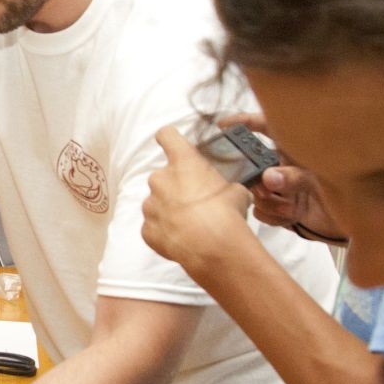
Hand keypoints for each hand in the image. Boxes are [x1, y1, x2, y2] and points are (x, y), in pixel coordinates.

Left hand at [141, 127, 253, 275]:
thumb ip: (225, 186)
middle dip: (176, 186)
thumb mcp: (236, 192)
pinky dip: (165, 230)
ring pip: (157, 202)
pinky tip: (183, 238)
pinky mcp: (147, 228)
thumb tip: (231, 193)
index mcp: (182, 163)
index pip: (167, 136)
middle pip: (164, 176)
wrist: (213, 247)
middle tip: (196, 201)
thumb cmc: (226, 214)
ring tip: (191, 224)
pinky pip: (155, 226)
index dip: (170, 138)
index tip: (171, 142)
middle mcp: (160, 179)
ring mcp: (150, 205)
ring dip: (170, 209)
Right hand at [218, 113, 344, 239]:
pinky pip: (260, 211)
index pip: (266, 127)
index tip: (223, 124)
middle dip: (257, 180)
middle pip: (253, 166)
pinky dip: (275, 216)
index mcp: (295, 149)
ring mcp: (279, 188)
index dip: (243, 122)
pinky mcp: (277, 208)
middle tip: (267, 188)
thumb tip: (267, 179)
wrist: (359, 224)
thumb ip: (295, 177)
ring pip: (256, 192)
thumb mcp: (323, 179)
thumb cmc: (347, 191)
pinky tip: (291, 216)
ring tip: (294, 206)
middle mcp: (283, 166)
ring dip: (273, 203)